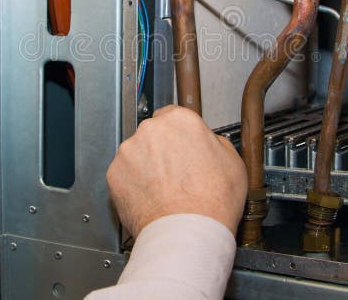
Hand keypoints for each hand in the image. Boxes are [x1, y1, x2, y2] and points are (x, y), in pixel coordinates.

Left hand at [106, 106, 247, 236]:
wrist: (188, 233)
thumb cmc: (213, 202)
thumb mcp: (233, 162)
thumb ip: (215, 143)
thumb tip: (209, 143)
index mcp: (181, 120)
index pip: (174, 115)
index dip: (179, 135)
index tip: (182, 147)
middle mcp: (151, 130)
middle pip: (154, 134)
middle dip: (162, 150)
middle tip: (177, 174)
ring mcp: (129, 151)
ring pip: (137, 154)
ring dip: (146, 166)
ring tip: (165, 190)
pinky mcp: (114, 174)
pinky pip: (124, 174)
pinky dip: (133, 184)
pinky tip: (151, 198)